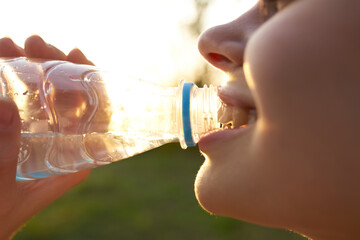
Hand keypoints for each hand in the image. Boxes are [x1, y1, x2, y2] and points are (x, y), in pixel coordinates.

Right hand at [0, 35, 90, 238]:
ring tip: (10, 45)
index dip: (91, 80)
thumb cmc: (0, 216)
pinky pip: (22, 105)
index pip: (97, 113)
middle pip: (68, 97)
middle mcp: (64, 143)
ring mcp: (42, 138)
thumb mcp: (6, 185)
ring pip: (43, 96)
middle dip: (53, 65)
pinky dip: (13, 82)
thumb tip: (4, 104)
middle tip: (34, 43)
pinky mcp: (20, 136)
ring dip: (29, 67)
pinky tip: (2, 62)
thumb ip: (6, 150)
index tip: (75, 54)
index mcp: (76, 156)